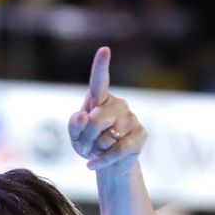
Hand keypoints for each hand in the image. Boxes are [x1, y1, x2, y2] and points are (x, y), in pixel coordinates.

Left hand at [68, 46, 144, 171]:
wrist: (107, 163)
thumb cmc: (89, 143)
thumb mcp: (75, 135)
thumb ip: (74, 125)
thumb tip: (84, 116)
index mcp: (99, 98)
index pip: (99, 80)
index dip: (101, 65)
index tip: (104, 50)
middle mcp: (117, 104)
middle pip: (97, 119)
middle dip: (86, 136)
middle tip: (86, 144)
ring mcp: (131, 118)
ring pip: (107, 136)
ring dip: (95, 149)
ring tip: (97, 150)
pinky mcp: (140, 135)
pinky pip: (119, 149)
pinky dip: (103, 160)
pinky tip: (92, 164)